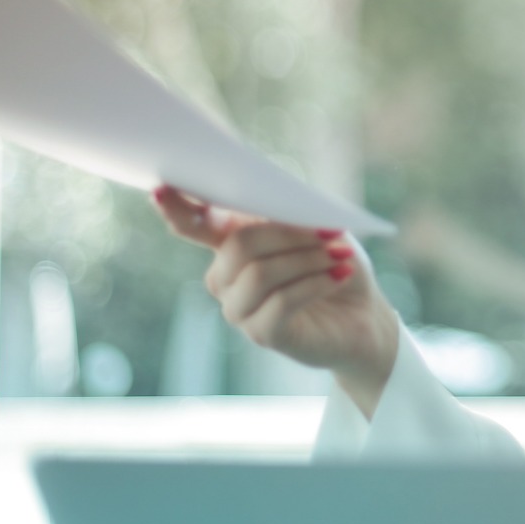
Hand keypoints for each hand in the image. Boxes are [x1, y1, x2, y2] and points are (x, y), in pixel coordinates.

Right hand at [152, 185, 398, 415]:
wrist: (363, 315)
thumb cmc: (334, 264)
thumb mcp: (319, 230)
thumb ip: (290, 214)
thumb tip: (276, 200)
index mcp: (230, 243)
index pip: (193, 224)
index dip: (176, 208)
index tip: (161, 189)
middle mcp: (225, 277)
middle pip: (238, 246)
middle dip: (289, 234)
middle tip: (332, 233)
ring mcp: (238, 308)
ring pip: (260, 273)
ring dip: (307, 260)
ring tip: (341, 256)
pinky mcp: (261, 334)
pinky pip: (280, 302)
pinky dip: (315, 284)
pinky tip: (339, 276)